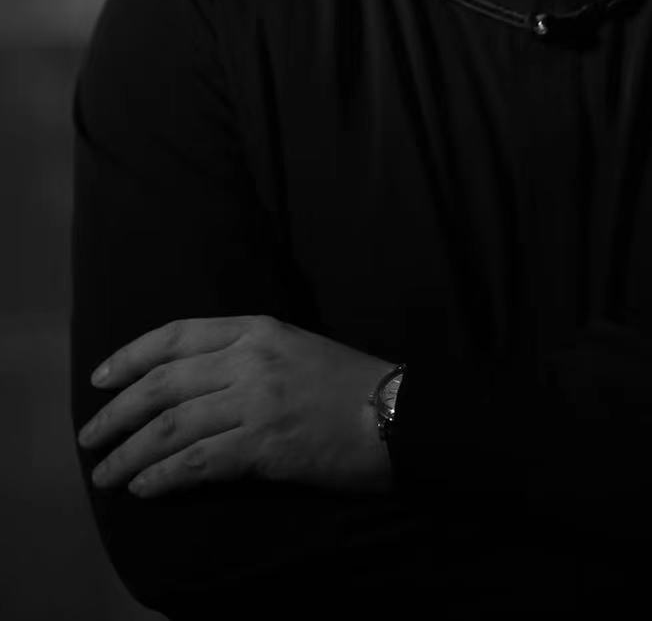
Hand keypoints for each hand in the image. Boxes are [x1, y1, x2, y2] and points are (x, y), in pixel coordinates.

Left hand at [77, 314, 398, 498]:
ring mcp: (256, 401)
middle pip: (163, 384)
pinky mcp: (265, 445)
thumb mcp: (292, 347)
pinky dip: (163, 476)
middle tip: (90, 439)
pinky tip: (145, 488)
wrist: (396, 412)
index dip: (130, 357)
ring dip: (130, 453)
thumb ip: (244, 356)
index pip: (176, 335)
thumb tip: (188, 386)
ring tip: (106, 474)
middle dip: (116, 413)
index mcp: (257, 327)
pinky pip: (198, 462)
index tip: (99, 380)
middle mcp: (250, 358)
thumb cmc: (347, 383)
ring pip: (172, 426)